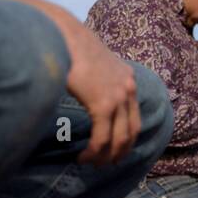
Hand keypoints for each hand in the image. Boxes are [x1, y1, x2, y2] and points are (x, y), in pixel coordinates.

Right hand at [58, 18, 140, 165]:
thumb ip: (96, 78)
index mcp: (127, 78)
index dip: (127, 138)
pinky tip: (83, 156)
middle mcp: (128, 88)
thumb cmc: (70, 45)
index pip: (134, 116)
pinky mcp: (102, 104)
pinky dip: (94, 151)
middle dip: (121, 152)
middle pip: (132, 131)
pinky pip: (101, 138)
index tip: (116, 150)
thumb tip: (85, 89)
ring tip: (92, 163)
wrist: (62, 34)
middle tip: (107, 164)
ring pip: (117, 139)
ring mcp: (118, 97)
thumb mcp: (91, 62)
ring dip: (105, 156)